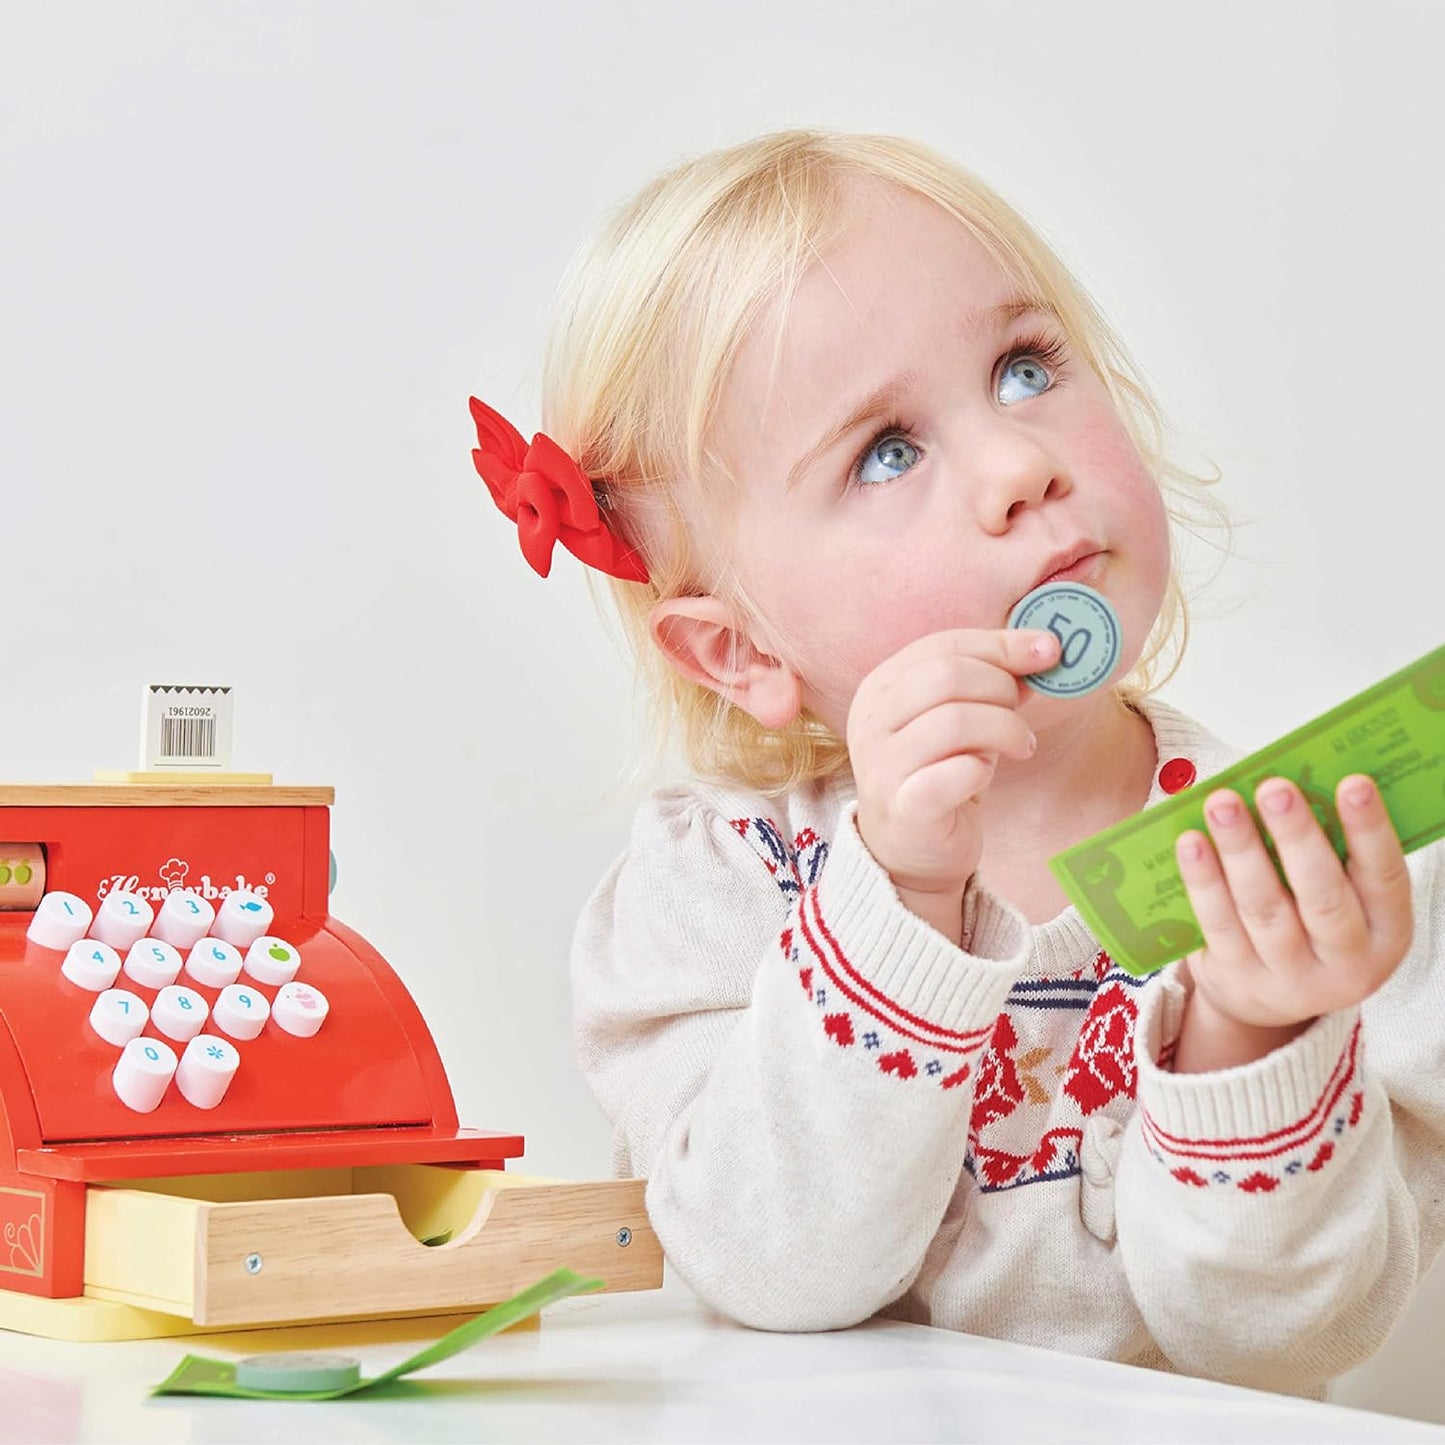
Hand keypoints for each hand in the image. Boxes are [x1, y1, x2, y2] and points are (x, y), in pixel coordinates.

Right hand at [846, 628, 1058, 940]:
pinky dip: (983, 768)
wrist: (912, 850)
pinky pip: (956, 773)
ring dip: (1005, 728)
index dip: (1000, 644)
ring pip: (954, 720)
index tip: (1048, 650)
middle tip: (1020, 710)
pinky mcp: (903, 808)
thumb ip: (989, 681)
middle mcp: (871, 721)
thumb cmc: (939, 771)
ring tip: (1019, 746)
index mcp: (881, 687)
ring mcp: (881, 765)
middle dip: (1001, 687)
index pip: (942, 645)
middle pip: (947, 676)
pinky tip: (986, 774)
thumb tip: (1041, 650)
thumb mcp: (961, 717)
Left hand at [1172, 775, 1413, 1070]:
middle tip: (1274, 788)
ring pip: (1263, 909)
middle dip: (1297, 837)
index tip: (1353, 782)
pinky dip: (1203, 881)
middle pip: (1322, 897)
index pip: (1384, 879)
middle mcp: (1345, 963)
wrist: (1267, 1000)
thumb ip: (1333, 854)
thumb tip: (1300, 782)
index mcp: (1385, 934)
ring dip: (1240, 850)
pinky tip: (1191, 843)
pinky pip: (1217, 924)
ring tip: (1223, 803)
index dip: (1370, 831)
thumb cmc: (1310, 926)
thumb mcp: (1342, 900)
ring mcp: (1288, 978)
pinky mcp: (1237, 978)